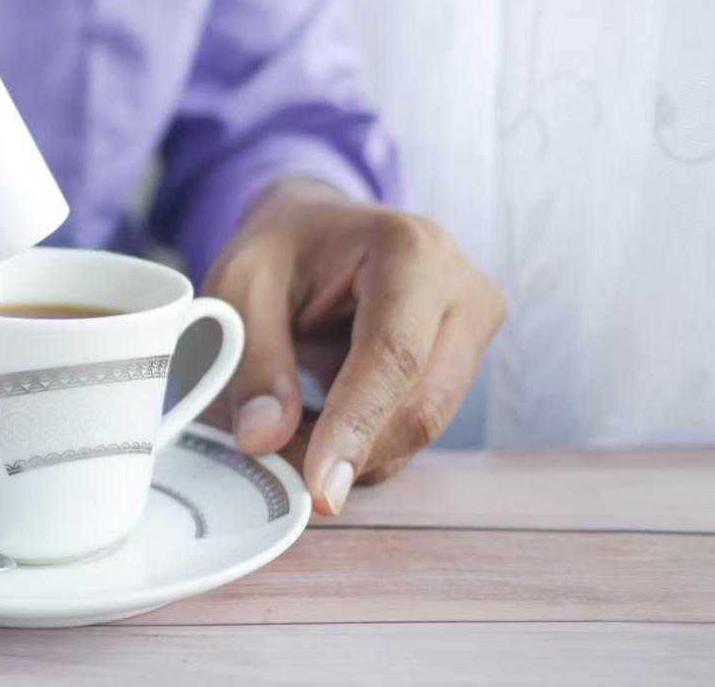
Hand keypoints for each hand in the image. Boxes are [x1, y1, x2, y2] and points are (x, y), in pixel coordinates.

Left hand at [205, 178, 504, 515]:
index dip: (357, 426)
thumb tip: (265, 440)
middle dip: (347, 451)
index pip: (395, 355)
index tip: (320, 486)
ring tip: (284, 427)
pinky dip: (362, 445)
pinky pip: (415, 430)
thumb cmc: (283, 247)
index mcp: (412, 251)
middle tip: (273, 464)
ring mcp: (473, 332)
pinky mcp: (463, 368)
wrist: (317, 229)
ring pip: (420, 428)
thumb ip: (251, 360)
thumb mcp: (241, 285)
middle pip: (421, 404)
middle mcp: (463, 290)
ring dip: (351, 451)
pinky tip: (318, 423)